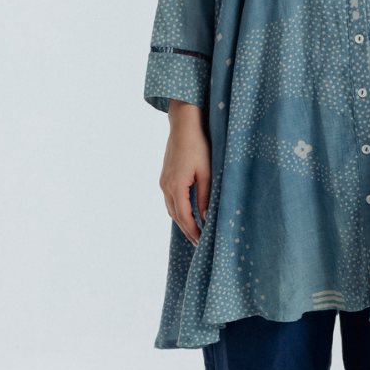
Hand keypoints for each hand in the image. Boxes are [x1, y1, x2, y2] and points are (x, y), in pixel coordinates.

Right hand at [160, 100, 210, 243]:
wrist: (184, 126)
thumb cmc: (198, 146)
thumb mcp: (206, 173)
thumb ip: (205, 196)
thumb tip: (206, 217)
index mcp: (176, 186)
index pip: (184, 216)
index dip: (193, 230)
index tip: (201, 242)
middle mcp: (166, 186)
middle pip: (175, 215)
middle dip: (187, 230)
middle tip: (198, 243)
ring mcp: (163, 181)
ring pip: (171, 208)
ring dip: (182, 221)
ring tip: (193, 232)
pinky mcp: (165, 177)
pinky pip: (170, 200)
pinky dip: (178, 210)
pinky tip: (186, 214)